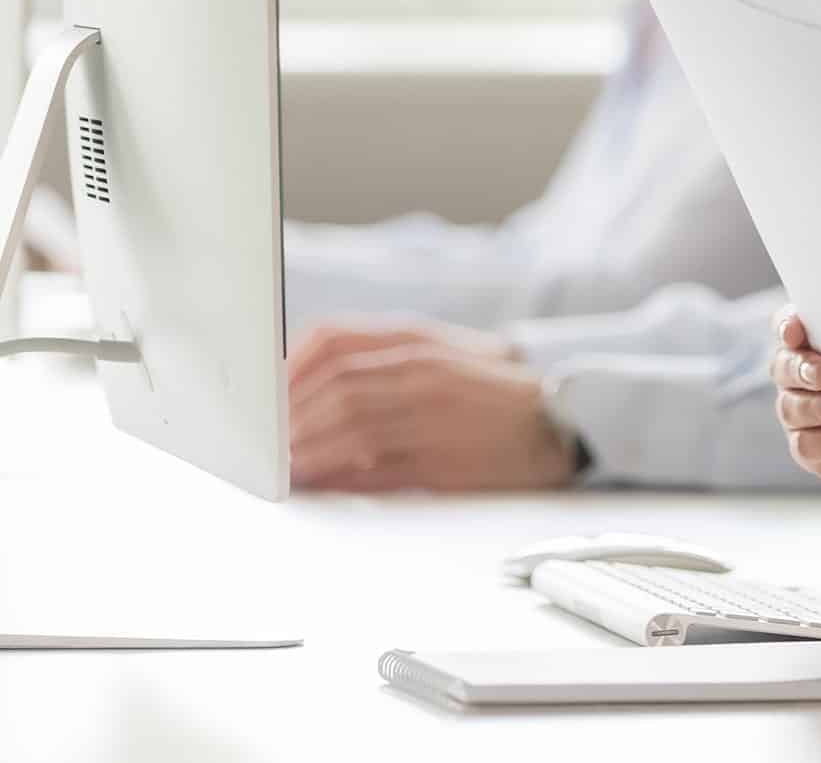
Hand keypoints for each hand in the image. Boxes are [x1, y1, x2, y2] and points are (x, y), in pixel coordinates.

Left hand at [286, 320, 575, 491]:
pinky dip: (341, 475)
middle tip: (264, 440)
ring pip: (352, 425)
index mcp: (416, 339)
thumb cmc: (485, 392)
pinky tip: (320, 481)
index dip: (288, 368)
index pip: (333, 340)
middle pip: (336, 386)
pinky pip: (379, 467)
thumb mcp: (434, 355)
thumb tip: (303, 384)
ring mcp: (435, 414)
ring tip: (282, 465)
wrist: (557, 420)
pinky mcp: (445, 459)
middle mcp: (423, 370)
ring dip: (307, 448)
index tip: (265, 395)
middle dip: (290, 416)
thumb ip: (375, 361)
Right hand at [770, 307, 820, 488]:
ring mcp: (801, 415)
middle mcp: (800, 378)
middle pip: (782, 365)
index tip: (796, 331)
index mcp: (817, 344)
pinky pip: (805, 446)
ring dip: (817, 407)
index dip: (786, 326)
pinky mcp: (812, 450)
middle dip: (800, 368)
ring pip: (789, 407)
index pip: (788, 326)